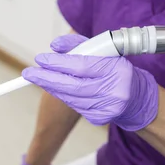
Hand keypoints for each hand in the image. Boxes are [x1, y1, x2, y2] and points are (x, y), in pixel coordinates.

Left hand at [22, 34, 158, 130]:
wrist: (136, 98)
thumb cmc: (116, 69)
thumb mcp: (104, 52)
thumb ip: (80, 45)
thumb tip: (54, 45)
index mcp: (117, 69)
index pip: (82, 66)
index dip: (59, 64)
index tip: (40, 59)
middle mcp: (114, 91)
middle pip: (73, 86)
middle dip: (47, 79)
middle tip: (28, 73)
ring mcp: (108, 108)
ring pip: (71, 97)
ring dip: (52, 87)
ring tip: (38, 78)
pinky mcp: (100, 119)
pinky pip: (75, 106)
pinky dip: (64, 96)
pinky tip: (57, 90)